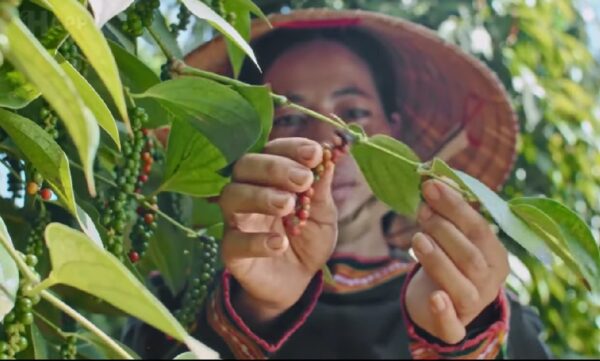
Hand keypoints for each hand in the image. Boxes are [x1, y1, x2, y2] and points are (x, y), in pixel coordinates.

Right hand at [218, 137, 337, 323]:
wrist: (298, 281)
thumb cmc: (307, 239)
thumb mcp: (324, 214)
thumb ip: (322, 189)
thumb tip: (328, 157)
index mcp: (270, 177)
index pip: (272, 150)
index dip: (291, 147)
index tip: (314, 153)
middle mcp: (248, 191)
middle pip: (245, 166)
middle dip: (275, 168)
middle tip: (303, 180)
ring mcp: (237, 221)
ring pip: (232, 196)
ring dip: (261, 196)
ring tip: (288, 206)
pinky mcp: (232, 252)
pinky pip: (234, 241)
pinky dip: (257, 240)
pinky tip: (281, 243)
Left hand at [405, 179, 509, 343]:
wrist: (438, 304)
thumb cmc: (447, 261)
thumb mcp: (451, 237)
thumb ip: (447, 213)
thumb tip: (435, 178)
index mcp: (495, 256)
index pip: (479, 228)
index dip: (454, 206)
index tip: (429, 187)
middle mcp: (489, 282)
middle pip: (470, 256)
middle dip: (444, 230)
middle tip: (421, 212)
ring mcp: (473, 307)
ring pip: (460, 286)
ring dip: (438, 260)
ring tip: (416, 239)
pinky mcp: (453, 329)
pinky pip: (452, 326)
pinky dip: (443, 312)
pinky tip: (433, 297)